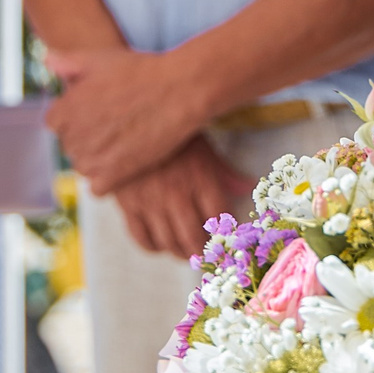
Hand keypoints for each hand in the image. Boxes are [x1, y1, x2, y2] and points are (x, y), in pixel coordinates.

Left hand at [45, 43, 205, 193]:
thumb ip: (69, 62)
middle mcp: (76, 134)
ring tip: (120, 143)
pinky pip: (97, 188)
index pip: (54, 123)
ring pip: (82, 167)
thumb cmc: (141, 71)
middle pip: (70, 145)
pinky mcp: (115, 174)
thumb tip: (47, 60)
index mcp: (67, 108)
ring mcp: (94, 157)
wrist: (178, 90)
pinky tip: (125, 163)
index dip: (73, 117)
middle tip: (112, 126)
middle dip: (86, 138)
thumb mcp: (101, 59)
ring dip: (96, 159)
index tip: (92, 112)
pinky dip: (108, 180)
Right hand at [110, 135, 250, 256]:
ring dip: (181, 252)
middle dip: (204, 252)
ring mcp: (150, 202)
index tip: (228, 237)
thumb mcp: (201, 145)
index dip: (226, 233)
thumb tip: (247, 188)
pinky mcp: (128, 205)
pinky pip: (142, 238)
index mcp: (200, 177)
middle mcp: (176, 194)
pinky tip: (161, 242)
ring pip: (169, 243)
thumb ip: (224, 170)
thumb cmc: (171, 131)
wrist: (126, 118)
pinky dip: (154, 247)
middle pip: (194, 238)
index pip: (220, 218)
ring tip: (186, 250)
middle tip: (207, 254)